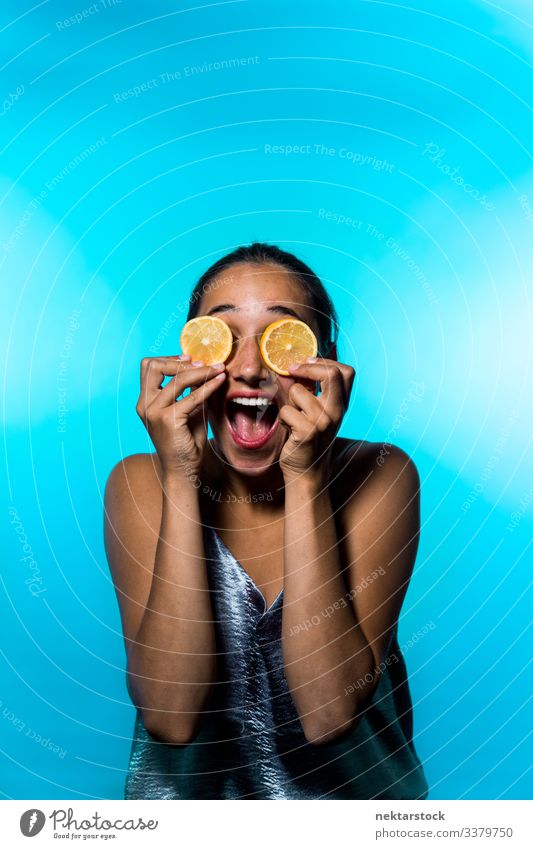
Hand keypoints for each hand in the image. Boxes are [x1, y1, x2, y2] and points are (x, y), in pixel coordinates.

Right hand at [135, 354, 225, 477]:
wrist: (183, 470)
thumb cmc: (186, 441)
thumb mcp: (189, 409)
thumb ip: (192, 389)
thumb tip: (207, 367)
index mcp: (145, 400)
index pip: (149, 367)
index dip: (170, 358)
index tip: (191, 359)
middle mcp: (145, 404)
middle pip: (154, 366)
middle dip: (180, 361)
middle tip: (202, 364)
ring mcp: (154, 412)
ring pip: (177, 379)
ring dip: (201, 372)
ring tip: (218, 370)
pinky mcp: (168, 420)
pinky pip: (192, 396)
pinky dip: (208, 387)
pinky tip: (220, 382)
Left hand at [278, 357, 354, 482]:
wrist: (307, 472)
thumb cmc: (309, 437)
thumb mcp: (319, 412)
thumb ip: (316, 391)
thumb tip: (301, 365)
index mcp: (342, 405)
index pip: (346, 372)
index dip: (325, 362)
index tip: (307, 363)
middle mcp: (337, 412)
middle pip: (330, 374)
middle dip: (307, 368)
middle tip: (291, 370)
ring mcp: (324, 423)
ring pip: (298, 391)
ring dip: (289, 401)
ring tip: (293, 416)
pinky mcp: (308, 433)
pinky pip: (286, 410)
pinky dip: (283, 417)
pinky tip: (290, 428)